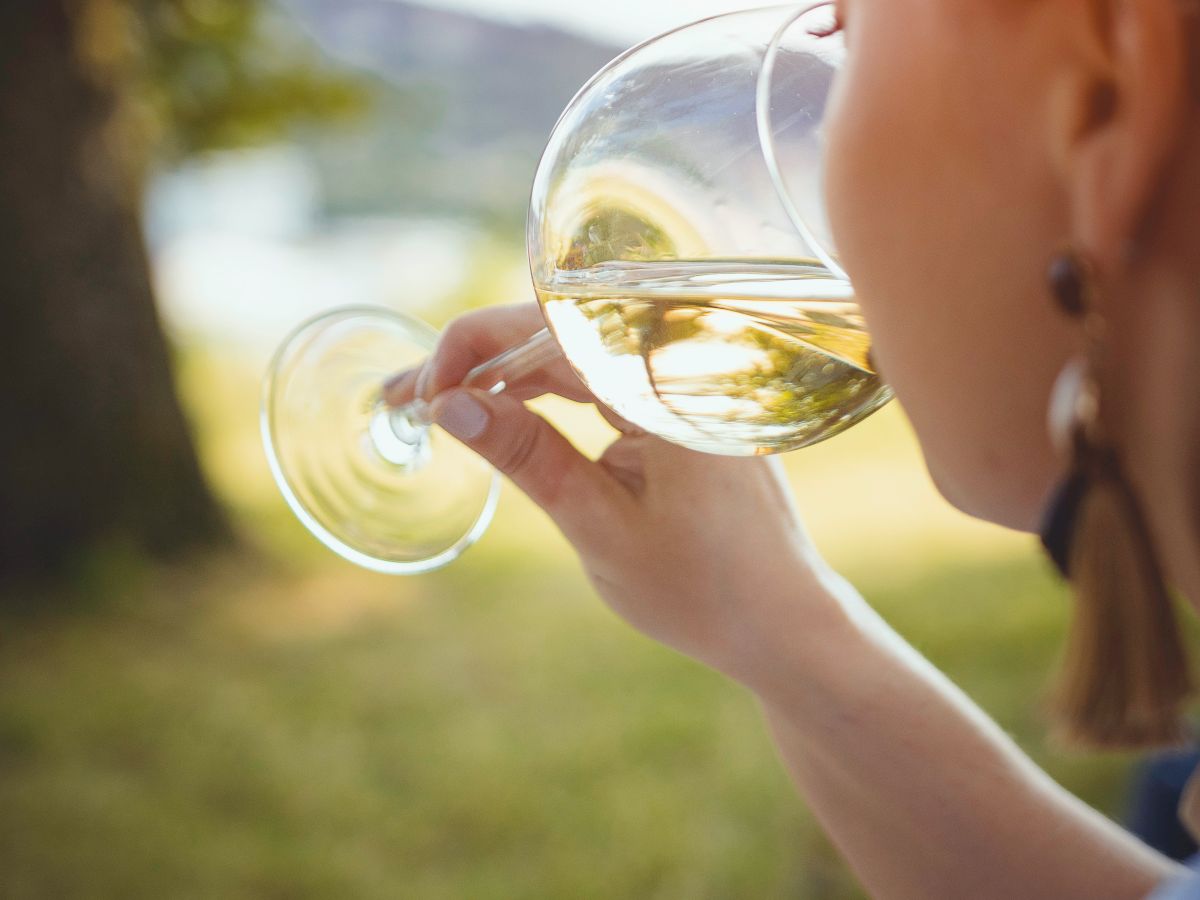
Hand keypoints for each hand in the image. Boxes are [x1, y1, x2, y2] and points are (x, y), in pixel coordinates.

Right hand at [388, 303, 842, 688]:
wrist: (782, 623)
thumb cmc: (703, 588)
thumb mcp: (600, 527)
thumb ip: (528, 458)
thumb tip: (448, 405)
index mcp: (669, 383)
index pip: (553, 327)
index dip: (474, 347)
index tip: (423, 392)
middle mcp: (681, 365)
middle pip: (558, 332)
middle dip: (474, 361)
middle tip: (403, 399)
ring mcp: (680, 383)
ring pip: (573, 353)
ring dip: (503, 375)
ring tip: (433, 404)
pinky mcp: (676, 405)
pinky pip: (599, 378)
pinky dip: (544, 393)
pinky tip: (498, 409)